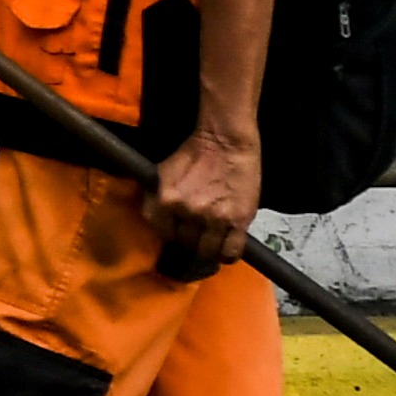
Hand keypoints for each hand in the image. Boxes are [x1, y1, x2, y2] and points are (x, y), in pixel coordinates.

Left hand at [145, 125, 262, 276]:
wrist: (226, 141)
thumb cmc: (195, 153)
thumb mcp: (163, 174)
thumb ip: (157, 199)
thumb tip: (158, 221)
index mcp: (165, 201)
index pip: (162, 233)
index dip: (171, 233)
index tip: (177, 231)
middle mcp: (187, 212)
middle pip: (185, 243)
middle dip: (190, 238)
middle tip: (197, 231)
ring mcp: (214, 218)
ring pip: (207, 251)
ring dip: (208, 248)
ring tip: (212, 239)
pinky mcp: (238, 221)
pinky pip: (230, 251)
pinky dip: (227, 254)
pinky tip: (226, 247)